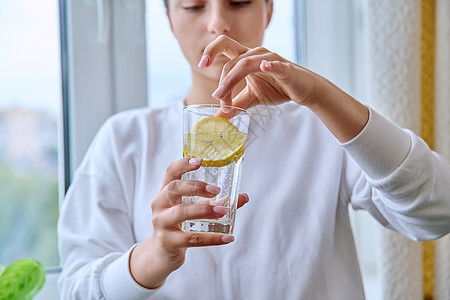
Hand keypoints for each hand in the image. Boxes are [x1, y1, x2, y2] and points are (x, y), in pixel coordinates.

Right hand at [129, 157, 248, 288]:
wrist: (162, 255)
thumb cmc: (179, 226)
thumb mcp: (195, 209)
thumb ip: (216, 202)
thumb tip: (243, 196)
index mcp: (165, 192)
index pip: (170, 172)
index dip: (183, 164)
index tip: (201, 161)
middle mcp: (159, 205)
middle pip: (174, 189)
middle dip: (196, 187)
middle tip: (217, 190)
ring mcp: (161, 223)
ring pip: (181, 213)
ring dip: (204, 210)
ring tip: (223, 211)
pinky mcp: (167, 242)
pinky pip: (191, 239)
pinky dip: (211, 238)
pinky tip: (228, 238)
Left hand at [199, 35, 330, 110]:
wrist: (304, 90)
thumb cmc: (279, 88)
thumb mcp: (252, 98)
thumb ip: (235, 104)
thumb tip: (218, 116)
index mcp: (246, 58)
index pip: (224, 46)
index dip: (210, 52)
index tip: (201, 65)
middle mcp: (256, 54)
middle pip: (232, 57)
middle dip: (222, 79)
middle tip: (218, 98)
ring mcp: (270, 59)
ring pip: (245, 64)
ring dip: (231, 81)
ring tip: (225, 99)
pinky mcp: (284, 68)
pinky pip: (275, 64)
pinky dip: (270, 65)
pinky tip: (265, 66)